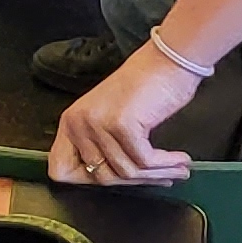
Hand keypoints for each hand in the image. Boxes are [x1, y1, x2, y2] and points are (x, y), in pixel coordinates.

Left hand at [49, 50, 194, 186]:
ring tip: (178, 170)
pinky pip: (144, 161)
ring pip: (126, 172)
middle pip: (101, 178)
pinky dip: (166, 165)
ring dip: (157, 174)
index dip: (87, 181)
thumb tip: (114, 181)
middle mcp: (79, 124)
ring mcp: (98, 124)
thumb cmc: (145, 87)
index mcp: (71, 122)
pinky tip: (180, 161)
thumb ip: (103, 147)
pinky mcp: (122, 125)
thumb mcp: (110, 118)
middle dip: (136, 181)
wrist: (166, 61)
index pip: (61, 170)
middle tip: (161, 178)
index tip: (118, 179)